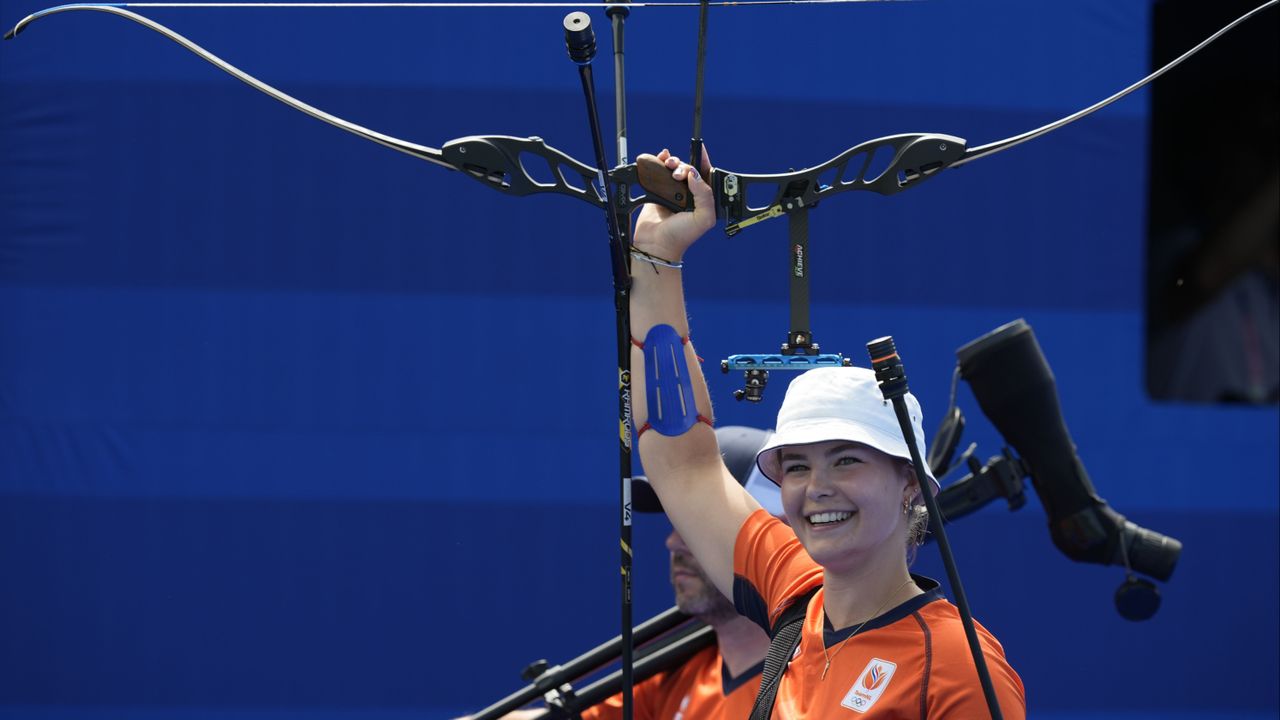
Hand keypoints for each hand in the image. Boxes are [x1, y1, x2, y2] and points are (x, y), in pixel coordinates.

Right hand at [632, 147, 715, 262]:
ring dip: (673, 161)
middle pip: (689, 169)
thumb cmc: (681, 236)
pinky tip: (661, 158)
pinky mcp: (657, 191)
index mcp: (703, 199)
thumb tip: (694, 175)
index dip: (704, 162)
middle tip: (678, 175)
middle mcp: (689, 194)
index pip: (706, 175)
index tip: (701, 150)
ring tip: (669, 165)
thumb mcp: (703, 218)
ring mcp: (673, 192)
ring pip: (675, 168)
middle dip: (685, 165)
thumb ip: (705, 196)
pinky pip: (660, 172)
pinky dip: (660, 161)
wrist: (656, 245)